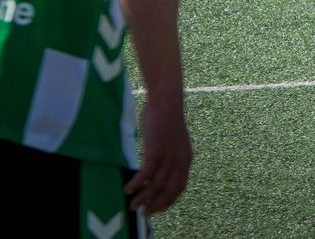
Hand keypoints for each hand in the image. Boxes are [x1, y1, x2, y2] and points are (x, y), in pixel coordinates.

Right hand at [126, 97, 191, 213]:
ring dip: (143, 198)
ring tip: (132, 206)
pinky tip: (128, 189)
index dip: (169, 201)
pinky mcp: (156, 151)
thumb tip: (156, 171)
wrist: (166, 101)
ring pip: (156, 185)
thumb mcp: (173, 142)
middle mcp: (180, 160)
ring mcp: (168, 156)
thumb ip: (169, 157)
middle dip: (156, 204)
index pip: (180, 187)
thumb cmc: (166, 120)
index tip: (158, 209)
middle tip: (143, 213)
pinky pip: (145, 174)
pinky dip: (136, 184)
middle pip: (168, 190)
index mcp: (186, 159)